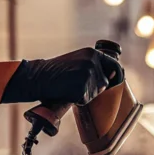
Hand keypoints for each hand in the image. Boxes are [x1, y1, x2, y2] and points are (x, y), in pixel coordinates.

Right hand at [0, 48, 123, 104]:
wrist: (37, 77)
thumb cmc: (56, 72)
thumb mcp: (77, 61)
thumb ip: (93, 65)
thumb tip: (113, 77)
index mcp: (92, 53)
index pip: (115, 66)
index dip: (116, 76)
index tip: (114, 81)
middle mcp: (92, 62)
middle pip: (105, 83)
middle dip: (95, 88)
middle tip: (76, 84)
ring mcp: (87, 75)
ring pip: (96, 93)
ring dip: (85, 94)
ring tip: (69, 86)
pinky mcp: (81, 88)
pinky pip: (85, 100)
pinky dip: (77, 100)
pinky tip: (66, 92)